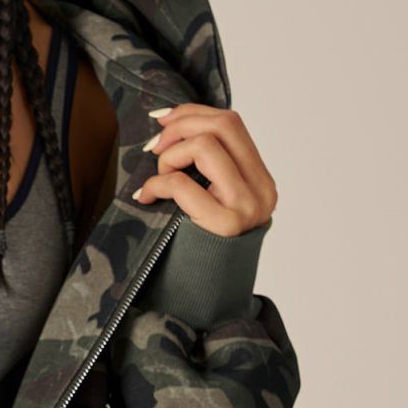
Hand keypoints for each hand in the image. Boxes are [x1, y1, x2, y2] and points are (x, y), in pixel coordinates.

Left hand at [132, 105, 277, 236]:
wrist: (205, 294)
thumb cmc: (201, 243)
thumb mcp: (213, 199)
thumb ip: (208, 167)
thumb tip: (171, 124)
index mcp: (260, 179)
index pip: (232, 123)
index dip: (192, 113)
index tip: (162, 121)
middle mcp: (261, 190)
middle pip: (223, 125)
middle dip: (180, 127)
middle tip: (154, 147)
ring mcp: (246, 207)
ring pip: (206, 146)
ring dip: (170, 156)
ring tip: (158, 178)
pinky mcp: (224, 224)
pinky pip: (182, 183)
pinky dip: (156, 183)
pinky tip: (146, 196)